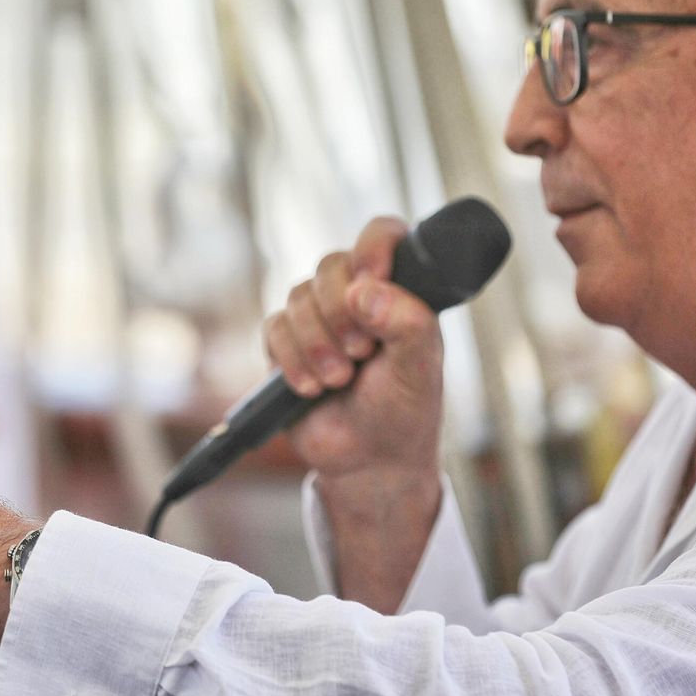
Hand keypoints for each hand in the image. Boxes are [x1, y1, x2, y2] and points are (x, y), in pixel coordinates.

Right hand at [264, 217, 444, 609]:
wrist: (369, 461)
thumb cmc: (404, 412)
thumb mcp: (421, 368)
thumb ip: (408, 322)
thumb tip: (366, 289)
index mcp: (398, 289)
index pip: (382, 234)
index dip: (372, 248)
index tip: (372, 280)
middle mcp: (357, 295)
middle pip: (331, 266)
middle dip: (341, 313)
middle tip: (361, 353)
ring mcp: (319, 317)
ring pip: (298, 297)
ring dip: (317, 344)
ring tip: (339, 381)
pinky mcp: (286, 343)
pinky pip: (274, 328)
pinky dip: (293, 361)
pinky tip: (312, 389)